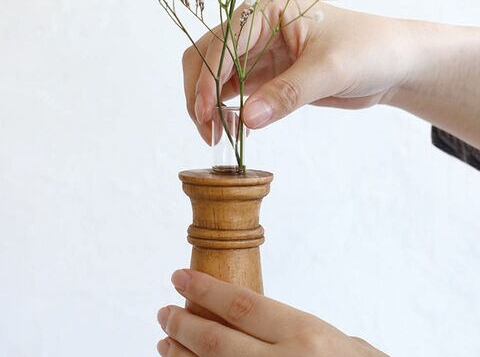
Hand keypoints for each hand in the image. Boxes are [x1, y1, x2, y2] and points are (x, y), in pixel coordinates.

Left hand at [157, 269, 387, 355]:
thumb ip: (298, 330)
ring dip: (180, 356)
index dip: (204, 289)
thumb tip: (254, 316)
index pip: (241, 305)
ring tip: (164, 339)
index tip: (179, 276)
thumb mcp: (341, 343)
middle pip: (217, 342)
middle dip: (184, 324)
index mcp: (306, 336)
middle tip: (164, 310)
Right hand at [182, 0, 413, 143]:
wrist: (393, 63)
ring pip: (212, 75)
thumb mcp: (330, 70)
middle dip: (199, 93)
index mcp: (267, 5)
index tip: (206, 114)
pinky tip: (229, 129)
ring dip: (207, 104)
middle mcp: (254, 22)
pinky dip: (223, 109)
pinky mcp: (263, 71)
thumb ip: (287, 94)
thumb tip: (246, 120)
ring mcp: (256, 47)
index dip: (208, 78)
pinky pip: (231, 90)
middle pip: (206, 55)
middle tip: (207, 130)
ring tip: (215, 135)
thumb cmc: (370, 50)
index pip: (222, 41)